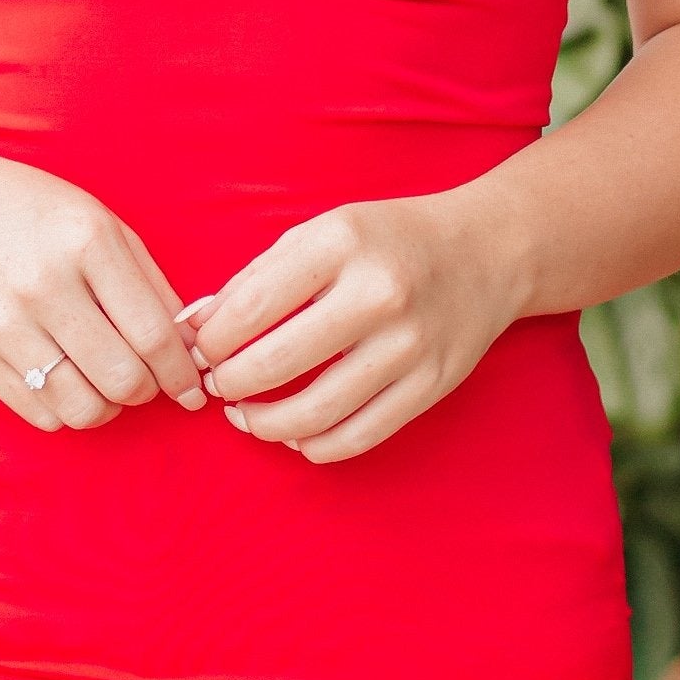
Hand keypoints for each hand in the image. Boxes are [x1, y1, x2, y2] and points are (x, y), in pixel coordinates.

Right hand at [0, 144, 207, 433]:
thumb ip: (151, 284)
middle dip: (148, 391)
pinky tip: (69, 381)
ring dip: (109, 407)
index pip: (153, 334)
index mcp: (85, 243)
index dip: (181, 372)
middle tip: (147, 380)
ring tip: (107, 382)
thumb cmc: (33, 214)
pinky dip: (68, 410)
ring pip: (83, 408)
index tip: (192, 388)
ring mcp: (3, 325)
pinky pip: (42, 415)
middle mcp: (42, 286)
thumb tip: (190, 349)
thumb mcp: (102, 225)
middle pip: (122, 378)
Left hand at [186, 191, 523, 463]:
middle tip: (216, 384)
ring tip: (245, 415)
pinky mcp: (432, 386)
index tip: (199, 350)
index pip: (249, 307)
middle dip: (228, 384)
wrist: (489, 251)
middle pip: (273, 364)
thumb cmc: (388, 240)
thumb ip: (255, 278)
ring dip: (263, 424)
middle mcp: (379, 293)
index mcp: (341, 243)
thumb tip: (190, 328)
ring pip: (313, 413)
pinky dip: (313, 446)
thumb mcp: (320, 234)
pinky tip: (294, 433)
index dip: (209, 340)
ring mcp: (410, 345)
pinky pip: (357, 437)